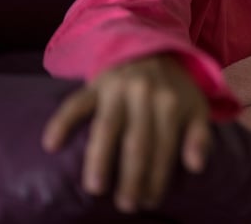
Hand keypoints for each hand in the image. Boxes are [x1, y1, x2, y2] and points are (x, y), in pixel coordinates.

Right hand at [41, 54, 210, 212]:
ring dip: (100, 158)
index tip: (150, 201)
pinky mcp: (95, 84)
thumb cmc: (175, 87)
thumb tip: (197, 166)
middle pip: (137, 141)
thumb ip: (200, 136)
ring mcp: (117, 89)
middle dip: (132, 176)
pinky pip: (75, 103)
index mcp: (170, 103)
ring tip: (95, 187)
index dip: (158, 176)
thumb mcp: (196, 107)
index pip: (164, 146)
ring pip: (106, 126)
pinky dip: (62, 121)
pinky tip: (51, 144)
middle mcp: (144, 94)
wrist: (152, 46)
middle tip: (126, 204)